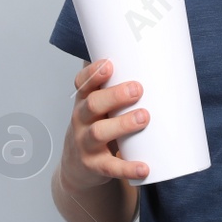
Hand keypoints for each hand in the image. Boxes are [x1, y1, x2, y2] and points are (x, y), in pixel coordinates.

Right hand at [60, 57, 149, 190]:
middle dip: (114, 95)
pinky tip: (145, 167)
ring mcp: (85, 144)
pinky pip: (110, 167)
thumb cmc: (96, 127)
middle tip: (138, 89)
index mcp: (84, 101)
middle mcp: (81, 120)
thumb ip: (115, 85)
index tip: (109, 64)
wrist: (77, 167)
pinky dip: (127, 168)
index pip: (82, 83)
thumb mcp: (99, 106)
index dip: (93, 73)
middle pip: (92, 104)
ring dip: (122, 124)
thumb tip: (145, 54)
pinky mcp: (94, 166)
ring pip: (99, 132)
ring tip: (144, 117)